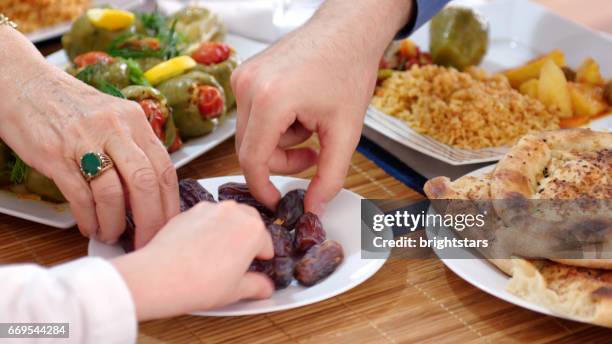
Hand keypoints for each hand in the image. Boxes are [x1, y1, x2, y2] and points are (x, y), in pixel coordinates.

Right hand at [0, 63, 178, 247]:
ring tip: (111, 235)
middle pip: (145, 182)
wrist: (24, 85)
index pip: (165, 168)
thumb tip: (151, 193)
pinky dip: (88, 217)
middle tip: (146, 240)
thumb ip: (134, 149)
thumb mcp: (113, 118)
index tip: (169, 225)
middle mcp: (114, 127)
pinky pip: (79, 195)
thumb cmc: (72, 108)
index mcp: (134, 120)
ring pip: (112, 192)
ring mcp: (84, 140)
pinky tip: (89, 225)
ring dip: (114, 222)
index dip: (169, 203)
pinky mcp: (55, 154)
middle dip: (150, 219)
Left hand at [112, 201, 273, 319]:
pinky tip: (196, 250)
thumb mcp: (236, 291)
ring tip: (215, 256)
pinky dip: (205, 229)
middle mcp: (233, 211)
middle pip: (250, 222)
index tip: (253, 269)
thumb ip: (257, 286)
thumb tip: (265, 288)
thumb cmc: (200, 283)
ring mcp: (209, 208)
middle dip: (247, 239)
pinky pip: (205, 218)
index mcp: (253, 229)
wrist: (158, 277)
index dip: (261, 260)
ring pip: (226, 217)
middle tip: (236, 261)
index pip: (267, 244)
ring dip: (227, 230)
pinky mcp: (187, 211)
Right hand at [232, 29, 375, 214]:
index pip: (253, 160)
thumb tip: (314, 207)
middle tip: (313, 155)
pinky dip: (275, 122)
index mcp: (271, 99)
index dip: (264, 188)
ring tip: (311, 122)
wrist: (347, 30)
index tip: (277, 202)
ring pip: (252, 134)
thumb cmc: (348, 69)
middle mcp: (248, 86)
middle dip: (282, 160)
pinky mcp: (245, 74)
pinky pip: (252, 115)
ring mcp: (243, 77)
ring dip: (281, 140)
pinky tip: (299, 109)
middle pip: (250, 149)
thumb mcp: (346, 131)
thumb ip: (330, 176)